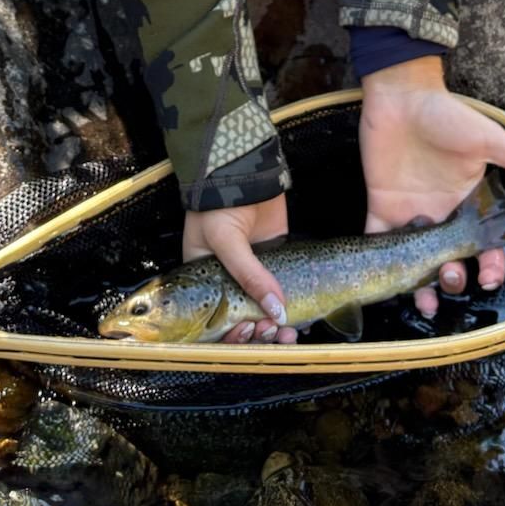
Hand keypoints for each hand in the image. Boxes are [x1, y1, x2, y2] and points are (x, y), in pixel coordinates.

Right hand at [183, 194, 297, 344]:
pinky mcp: (276, 260)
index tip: (249, 332)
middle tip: (273, 331)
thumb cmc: (217, 206)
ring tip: (289, 331)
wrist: (241, 172)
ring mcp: (254, 272)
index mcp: (205, 281)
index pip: (215, 320)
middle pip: (243, 319)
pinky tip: (300, 319)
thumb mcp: (225, 241)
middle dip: (258, 332)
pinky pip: (282, 290)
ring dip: (276, 326)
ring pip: (266, 310)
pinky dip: (290, 307)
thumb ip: (249, 275)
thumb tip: (276, 311)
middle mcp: (228, 282)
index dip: (231, 333)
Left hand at [360, 57, 504, 317]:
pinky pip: (378, 241)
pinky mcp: (382, 207)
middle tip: (452, 278)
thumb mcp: (490, 141)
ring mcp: (411, 214)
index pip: (484, 247)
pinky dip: (379, 261)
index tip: (489, 279)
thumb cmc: (448, 115)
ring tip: (424, 300)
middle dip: (454, 280)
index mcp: (469, 204)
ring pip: (415, 262)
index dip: (490, 267)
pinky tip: (385, 279)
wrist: (402, 95)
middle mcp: (442, 215)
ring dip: (420, 285)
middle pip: (451, 261)